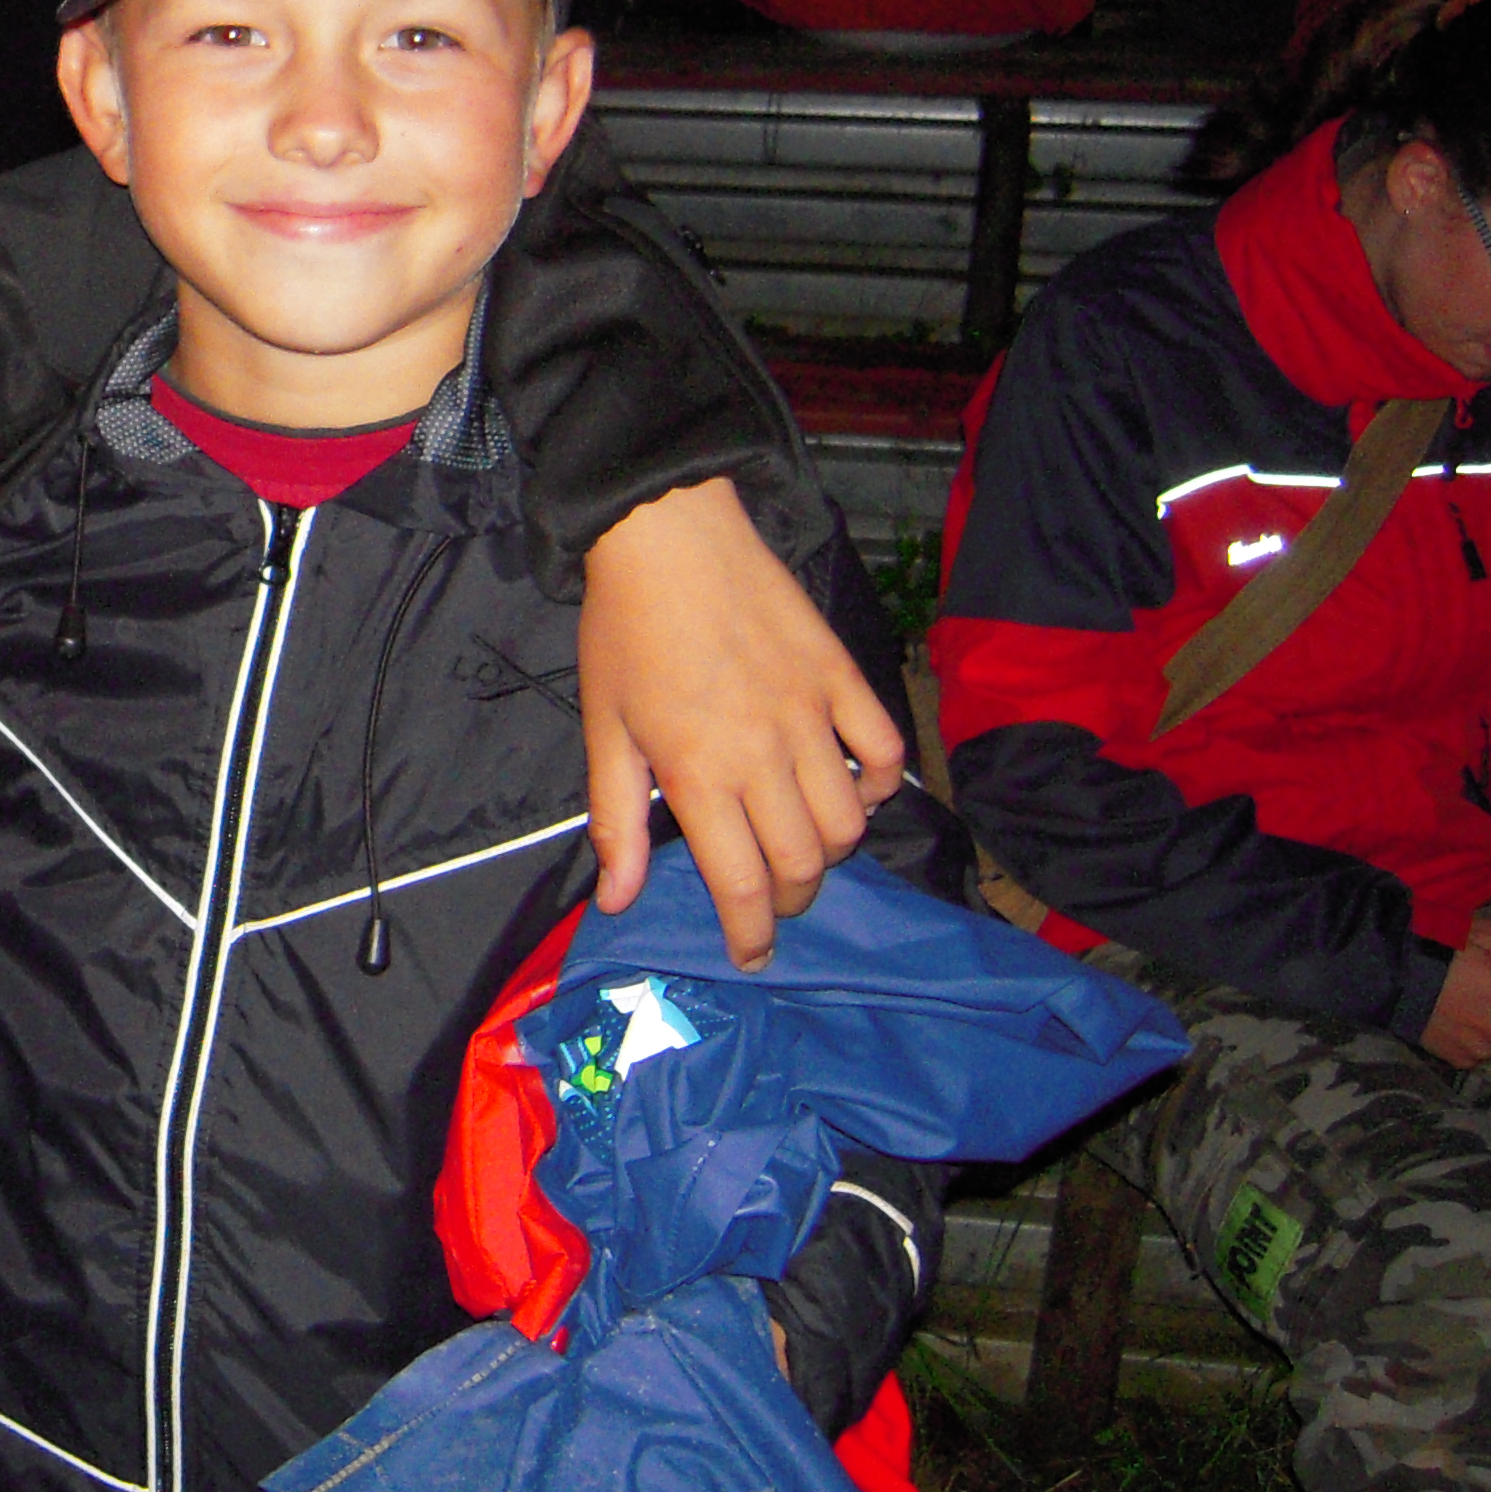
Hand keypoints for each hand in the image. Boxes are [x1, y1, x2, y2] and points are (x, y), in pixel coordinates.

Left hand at [577, 480, 903, 969]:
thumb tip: (619, 900)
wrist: (668, 535)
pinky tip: (855, 788)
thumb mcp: (604, 729)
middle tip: (770, 899)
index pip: (742, 884)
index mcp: (699, 773)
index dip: (752, 934)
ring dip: (834, 850)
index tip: (750, 956)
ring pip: (851, 819)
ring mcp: (812, 714)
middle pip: (804, 863)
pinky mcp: (844, 676)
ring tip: (805, 848)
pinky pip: (886, 750)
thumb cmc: (624, 631)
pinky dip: (881, 784)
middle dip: (791, 900)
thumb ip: (616, 820)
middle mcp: (764, 753)